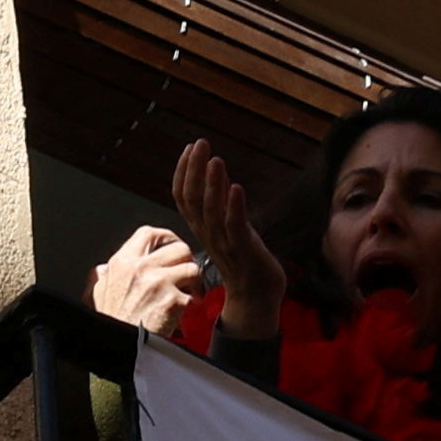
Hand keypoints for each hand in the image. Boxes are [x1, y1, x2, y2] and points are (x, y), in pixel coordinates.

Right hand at [87, 224, 201, 334]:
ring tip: (187, 293)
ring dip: (194, 281)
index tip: (173, 246)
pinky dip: (191, 304)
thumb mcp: (97, 292)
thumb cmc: (110, 322)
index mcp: (123, 262)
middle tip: (185, 273)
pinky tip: (182, 311)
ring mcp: (159, 283)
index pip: (149, 233)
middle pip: (179, 248)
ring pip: (192, 268)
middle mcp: (141, 268)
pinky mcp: (174, 301)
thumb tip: (103, 269)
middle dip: (187, 260)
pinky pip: (194, 295)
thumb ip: (103, 276)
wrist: (119, 345)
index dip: (167, 237)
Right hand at [172, 139, 284, 340]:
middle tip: (200, 144)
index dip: (184, 171)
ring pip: (211, 210)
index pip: (183, 196)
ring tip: (216, 159)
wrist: (257, 296)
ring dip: (213, 184)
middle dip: (194, 169)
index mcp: (201, 227)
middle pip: (192, 198)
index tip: (190, 149)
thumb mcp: (229, 227)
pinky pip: (235, 227)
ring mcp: (225, 243)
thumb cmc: (244, 259)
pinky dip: (234, 207)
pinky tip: (237, 187)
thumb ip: (222, 203)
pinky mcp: (244, 251)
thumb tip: (218, 176)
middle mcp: (208, 234)